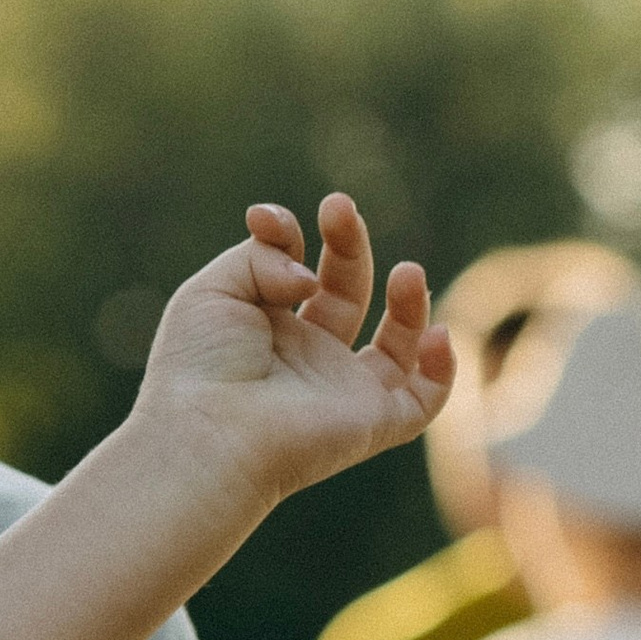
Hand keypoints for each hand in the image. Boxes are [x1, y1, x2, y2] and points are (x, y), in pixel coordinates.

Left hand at [135, 195, 454, 514]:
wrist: (209, 431)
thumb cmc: (199, 366)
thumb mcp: (214, 287)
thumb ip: (264, 256)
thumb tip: (309, 274)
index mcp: (264, 330)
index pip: (297, 272)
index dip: (290, 236)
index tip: (269, 222)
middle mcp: (304, 361)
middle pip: (347, 294)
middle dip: (349, 247)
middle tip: (338, 208)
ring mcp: (340, 393)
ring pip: (395, 347)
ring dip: (409, 302)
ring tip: (407, 270)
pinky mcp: (371, 424)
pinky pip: (423, 402)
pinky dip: (441, 368)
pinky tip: (433, 333)